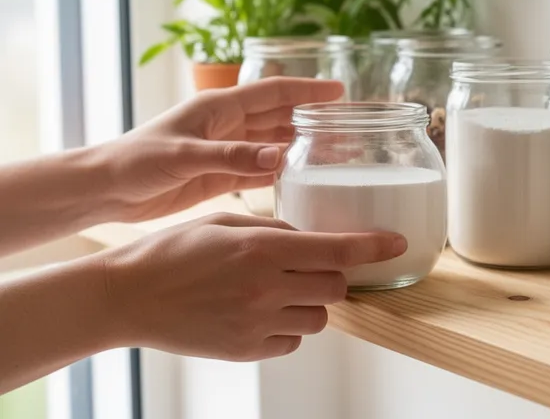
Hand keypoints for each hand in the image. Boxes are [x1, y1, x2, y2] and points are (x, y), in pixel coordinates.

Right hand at [101, 213, 406, 360]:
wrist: (126, 296)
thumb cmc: (171, 252)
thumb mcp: (225, 224)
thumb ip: (273, 230)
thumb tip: (308, 238)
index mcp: (263, 249)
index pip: (337, 249)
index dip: (374, 247)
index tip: (397, 242)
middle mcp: (266, 288)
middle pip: (335, 287)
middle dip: (330, 275)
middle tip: (306, 267)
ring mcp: (258, 324)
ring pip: (319, 319)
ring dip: (310, 304)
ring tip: (276, 291)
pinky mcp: (247, 350)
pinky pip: (292, 342)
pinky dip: (287, 329)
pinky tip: (259, 313)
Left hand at [106, 77, 342, 221]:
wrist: (105, 189)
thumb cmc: (135, 162)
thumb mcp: (184, 156)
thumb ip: (230, 157)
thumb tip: (278, 156)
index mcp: (219, 108)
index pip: (274, 92)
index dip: (308, 90)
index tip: (340, 91)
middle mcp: (226, 125)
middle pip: (280, 115)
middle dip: (314, 118)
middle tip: (349, 126)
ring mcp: (225, 150)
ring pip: (274, 141)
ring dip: (302, 144)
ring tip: (336, 152)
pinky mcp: (220, 174)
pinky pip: (261, 169)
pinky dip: (283, 171)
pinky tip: (304, 178)